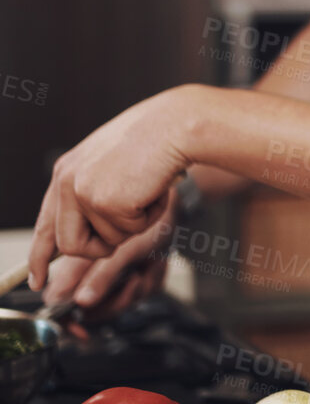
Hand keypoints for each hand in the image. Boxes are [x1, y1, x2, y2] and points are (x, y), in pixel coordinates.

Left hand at [29, 86, 201, 288]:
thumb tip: (88, 234)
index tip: (38, 280)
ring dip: (133, 225)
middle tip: (128, 223)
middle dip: (100, 246)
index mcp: (66, 171)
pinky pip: (128, 232)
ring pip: (105, 242)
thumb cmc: (157, 138)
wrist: (177, 123)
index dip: (39, 257)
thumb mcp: (112, 164)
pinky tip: (154, 190)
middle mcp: (67, 182)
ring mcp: (83, 192)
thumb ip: (93, 191)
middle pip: (70, 245)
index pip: (46, 225)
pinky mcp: (105, 202)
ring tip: (146, 191)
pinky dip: (149, 217)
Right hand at [42, 189, 179, 316]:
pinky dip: (151, 280)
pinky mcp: (132, 275)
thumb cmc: (149, 219)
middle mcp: (92, 269)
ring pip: (118, 302)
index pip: (57, 298)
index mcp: (78, 259)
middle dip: (117, 300)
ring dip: (139, 287)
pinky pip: (138, 294)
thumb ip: (103, 276)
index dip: (65, 318)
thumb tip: (81, 303)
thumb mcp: (127, 249)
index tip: (81, 330)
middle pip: (91, 308)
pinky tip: (157, 262)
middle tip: (135, 281)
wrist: (177, 206)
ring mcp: (113, 273)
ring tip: (149, 264)